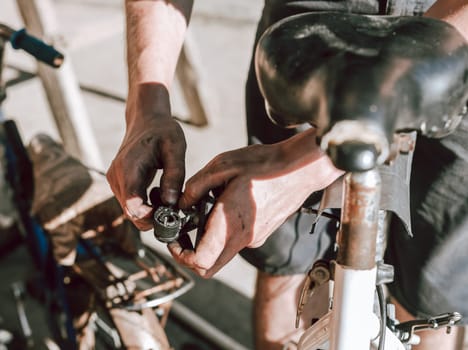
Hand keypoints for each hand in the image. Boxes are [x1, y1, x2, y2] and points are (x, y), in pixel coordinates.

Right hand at [107, 83, 185, 230]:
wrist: (146, 119)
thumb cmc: (163, 131)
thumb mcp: (176, 148)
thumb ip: (174, 175)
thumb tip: (171, 203)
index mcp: (129, 168)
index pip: (133, 205)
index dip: (150, 216)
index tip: (170, 213)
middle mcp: (116, 177)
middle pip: (131, 212)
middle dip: (153, 217)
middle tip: (174, 209)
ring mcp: (115, 181)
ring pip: (130, 210)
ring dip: (150, 212)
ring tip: (168, 196)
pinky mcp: (118, 183)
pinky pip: (130, 203)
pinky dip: (146, 205)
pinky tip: (160, 193)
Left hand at [169, 129, 342, 276]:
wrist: (301, 168)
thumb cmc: (264, 164)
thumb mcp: (222, 166)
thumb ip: (196, 187)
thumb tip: (181, 204)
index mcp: (230, 223)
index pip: (200, 261)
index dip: (180, 256)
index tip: (173, 240)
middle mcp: (243, 238)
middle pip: (209, 266)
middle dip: (190, 255)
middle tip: (182, 234)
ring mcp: (254, 239)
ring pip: (222, 254)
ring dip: (207, 242)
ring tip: (205, 210)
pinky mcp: (261, 234)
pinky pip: (236, 242)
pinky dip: (223, 233)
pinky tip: (225, 206)